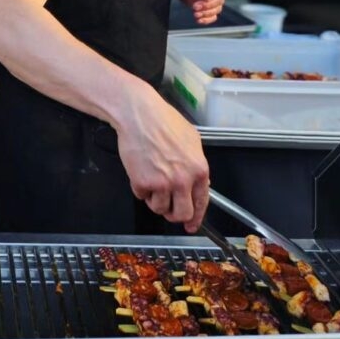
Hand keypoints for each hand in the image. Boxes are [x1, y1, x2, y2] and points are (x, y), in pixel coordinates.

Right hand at [115, 84, 208, 232]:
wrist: (138, 113)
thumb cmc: (163, 120)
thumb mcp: (191, 139)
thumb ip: (195, 163)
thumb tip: (196, 180)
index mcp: (199, 169)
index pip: (201, 203)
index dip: (195, 217)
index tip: (190, 225)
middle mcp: (183, 180)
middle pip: (181, 214)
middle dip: (174, 214)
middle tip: (168, 208)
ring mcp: (162, 183)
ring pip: (160, 208)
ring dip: (155, 199)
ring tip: (151, 180)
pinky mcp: (142, 183)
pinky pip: (141, 197)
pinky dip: (140, 189)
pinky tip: (140, 171)